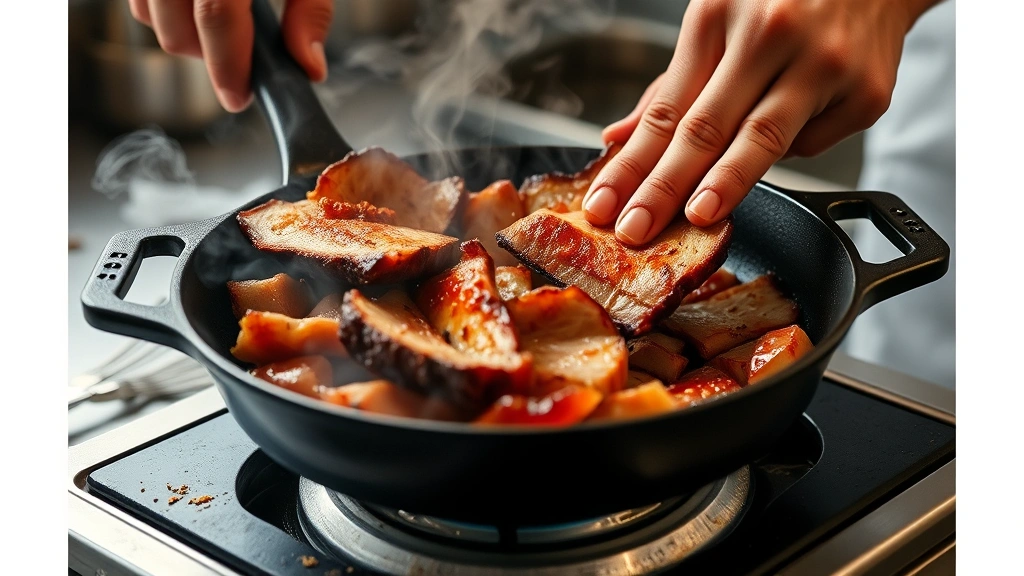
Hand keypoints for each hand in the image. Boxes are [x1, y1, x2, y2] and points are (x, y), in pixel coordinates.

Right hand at [129, 0, 333, 111]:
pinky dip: (162, 11)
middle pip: (175, 29)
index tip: (240, 97)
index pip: (217, 15)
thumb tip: (309, 66)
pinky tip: (195, 8)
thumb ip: (310, 10)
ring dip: (183, 34)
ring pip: (146, 15)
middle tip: (241, 59)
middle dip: (208, 58)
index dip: (229, 65)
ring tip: (224, 26)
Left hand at [581, 0, 940, 244]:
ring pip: (763, 138)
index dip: (632, 164)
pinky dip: (790, 151)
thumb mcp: (719, 20)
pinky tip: (788, 135)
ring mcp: (823, 63)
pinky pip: (812, 142)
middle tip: (635, 228)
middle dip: (664, 186)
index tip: (605, 204)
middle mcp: (770, 33)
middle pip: (706, 127)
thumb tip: (619, 138)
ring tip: (696, 216)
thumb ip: (671, 85)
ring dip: (726, 183)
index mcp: (719, 14)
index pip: (666, 110)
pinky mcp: (866, 92)